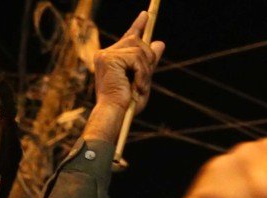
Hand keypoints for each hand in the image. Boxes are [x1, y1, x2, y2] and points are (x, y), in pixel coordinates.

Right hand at [84, 12, 164, 142]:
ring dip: (145, 71)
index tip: (146, 15)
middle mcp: (105, 53)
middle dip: (147, 60)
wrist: (116, 113)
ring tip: (139, 87)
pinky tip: (136, 86)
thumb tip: (161, 42)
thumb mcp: (143, 79)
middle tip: (143, 80)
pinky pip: (137, 59)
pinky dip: (142, 74)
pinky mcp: (110, 58)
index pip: (128, 38)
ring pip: (139, 51)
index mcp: (111, 58)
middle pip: (137, 42)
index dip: (138, 26)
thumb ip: (149, 62)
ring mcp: (106, 54)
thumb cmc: (127, 103)